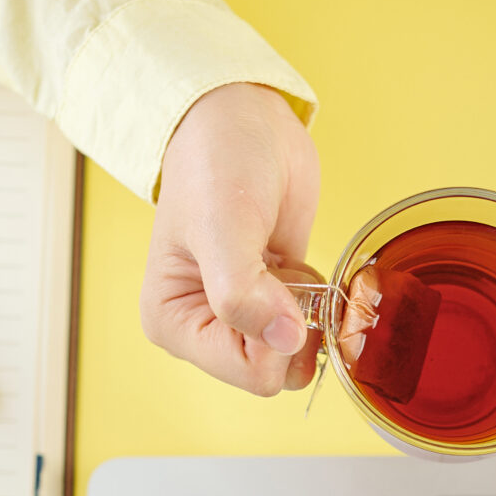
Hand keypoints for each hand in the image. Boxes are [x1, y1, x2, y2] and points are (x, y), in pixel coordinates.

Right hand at [141, 83, 322, 395]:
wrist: (242, 121)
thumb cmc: (215, 163)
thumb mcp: (222, 226)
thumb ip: (243, 294)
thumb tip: (285, 340)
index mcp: (174, 324)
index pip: (247, 373)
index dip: (278, 338)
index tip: (279, 283)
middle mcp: (206, 330)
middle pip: (276, 374)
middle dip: (300, 329)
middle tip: (291, 274)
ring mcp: (244, 318)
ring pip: (299, 358)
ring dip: (313, 316)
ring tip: (291, 266)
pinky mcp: (276, 301)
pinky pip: (313, 331)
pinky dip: (321, 302)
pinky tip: (298, 263)